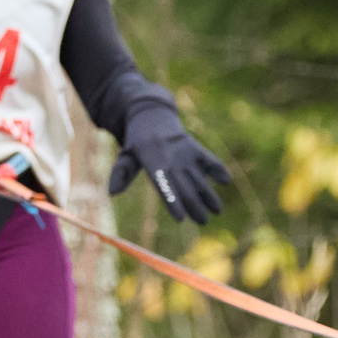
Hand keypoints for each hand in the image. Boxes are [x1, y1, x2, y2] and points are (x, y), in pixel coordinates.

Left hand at [108, 107, 230, 223]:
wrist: (152, 115)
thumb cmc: (137, 143)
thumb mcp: (126, 155)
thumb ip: (121, 173)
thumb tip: (112, 192)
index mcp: (152, 161)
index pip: (163, 185)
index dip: (172, 201)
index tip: (180, 218)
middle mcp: (170, 157)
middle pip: (184, 185)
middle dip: (195, 205)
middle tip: (204, 222)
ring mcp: (184, 152)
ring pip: (198, 176)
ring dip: (208, 193)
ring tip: (217, 210)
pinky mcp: (194, 147)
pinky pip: (207, 158)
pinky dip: (217, 167)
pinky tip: (225, 180)